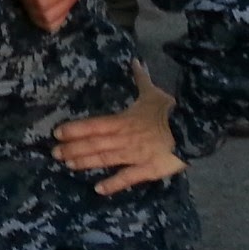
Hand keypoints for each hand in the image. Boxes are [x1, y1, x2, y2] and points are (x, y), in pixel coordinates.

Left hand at [53, 62, 186, 195]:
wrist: (194, 128)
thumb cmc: (171, 110)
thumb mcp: (153, 92)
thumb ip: (141, 79)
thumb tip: (135, 61)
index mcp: (124, 120)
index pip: (94, 125)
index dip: (75, 129)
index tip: (57, 133)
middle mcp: (125, 138)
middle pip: (95, 143)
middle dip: (73, 148)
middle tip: (54, 154)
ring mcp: (135, 155)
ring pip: (106, 159)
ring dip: (85, 162)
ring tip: (68, 165)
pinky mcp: (149, 169)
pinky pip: (128, 177)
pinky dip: (113, 184)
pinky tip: (98, 189)